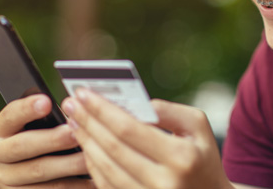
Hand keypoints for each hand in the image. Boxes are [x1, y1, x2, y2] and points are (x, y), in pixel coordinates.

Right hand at [0, 94, 93, 187]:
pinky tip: (89, 179)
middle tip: (77, 133)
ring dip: (67, 165)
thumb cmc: (35, 140)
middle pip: (23, 146)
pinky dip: (72, 186)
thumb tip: (72, 114)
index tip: (46, 102)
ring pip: (38, 172)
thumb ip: (44, 120)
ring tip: (90, 158)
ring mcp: (2, 179)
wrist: (22, 173)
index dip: (27, 109)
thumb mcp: (31, 127)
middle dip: (53, 139)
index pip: (10, 116)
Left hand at [62, 89, 232, 188]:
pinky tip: (86, 145)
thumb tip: (136, 103)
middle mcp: (163, 183)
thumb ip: (169, 110)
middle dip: (88, 122)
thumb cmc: (201, 156)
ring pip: (105, 169)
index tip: (83, 93)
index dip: (102, 110)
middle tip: (70, 103)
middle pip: (112, 148)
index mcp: (181, 157)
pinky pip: (106, 185)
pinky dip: (92, 165)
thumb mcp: (198, 126)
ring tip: (74, 121)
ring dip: (85, 143)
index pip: (129, 129)